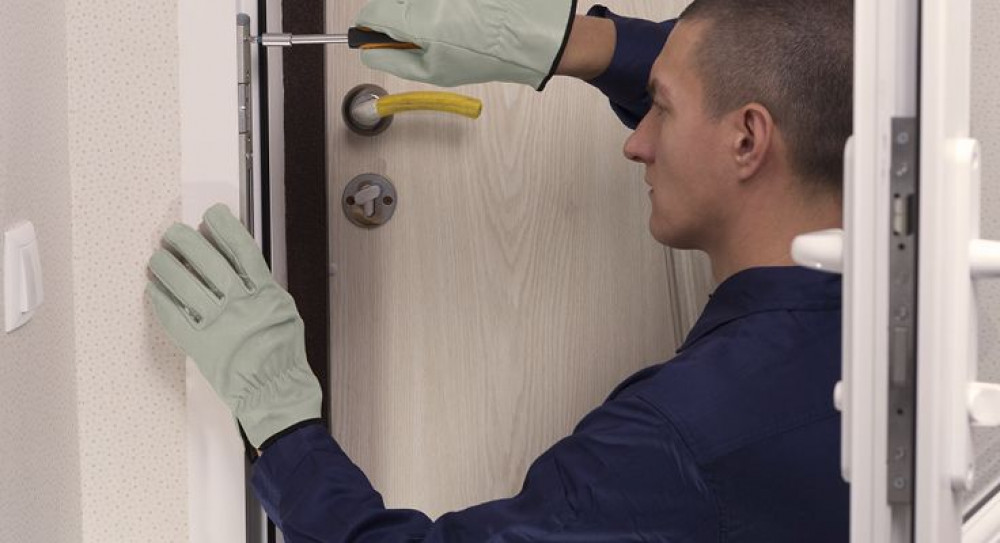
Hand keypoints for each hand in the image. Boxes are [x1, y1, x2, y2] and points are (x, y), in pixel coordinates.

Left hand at [146, 204, 321, 447]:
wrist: (274, 390)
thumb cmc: (281, 351)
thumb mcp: (282, 310)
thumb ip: (260, 285)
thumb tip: (236, 258)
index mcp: (265, 294)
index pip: (242, 249)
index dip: (224, 227)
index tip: (210, 214)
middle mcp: (241, 306)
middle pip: (207, 260)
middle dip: (186, 241)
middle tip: (172, 233)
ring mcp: (219, 325)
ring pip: (184, 284)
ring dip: (166, 266)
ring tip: (157, 256)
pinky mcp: (201, 345)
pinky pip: (174, 315)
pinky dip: (160, 299)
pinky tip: (153, 287)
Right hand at [354, 0, 576, 88]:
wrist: (525, 36)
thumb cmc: (485, 57)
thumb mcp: (434, 71)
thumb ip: (393, 60)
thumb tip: (367, 51)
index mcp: (419, 21)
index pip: (371, 13)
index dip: (368, 26)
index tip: (370, 33)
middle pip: (392, 1)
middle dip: (396, 16)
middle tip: (419, 35)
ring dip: (419, 9)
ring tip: (445, 25)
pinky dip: (440, 5)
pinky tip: (458, 14)